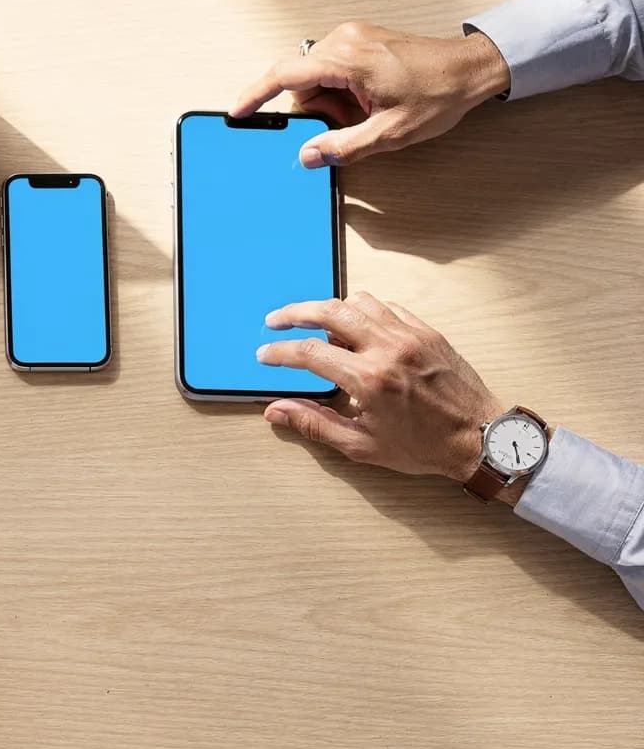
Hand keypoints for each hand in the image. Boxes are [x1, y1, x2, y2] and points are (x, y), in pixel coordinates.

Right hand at [231, 21, 510, 167]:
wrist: (471, 68)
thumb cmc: (439, 93)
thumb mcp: (390, 132)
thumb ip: (343, 146)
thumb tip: (308, 156)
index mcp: (347, 60)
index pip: (284, 75)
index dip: (256, 95)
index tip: (239, 113)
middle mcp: (344, 40)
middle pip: (300, 80)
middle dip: (316, 108)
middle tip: (350, 122)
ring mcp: (351, 36)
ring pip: (315, 76)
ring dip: (330, 100)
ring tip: (366, 110)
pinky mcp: (358, 39)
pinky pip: (330, 68)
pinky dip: (340, 89)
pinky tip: (367, 100)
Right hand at [257, 291, 505, 478]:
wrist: (482, 438)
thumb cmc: (424, 446)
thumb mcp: (362, 445)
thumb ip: (315, 424)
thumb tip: (276, 411)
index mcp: (369, 379)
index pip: (310, 353)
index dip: (280, 352)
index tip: (265, 355)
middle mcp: (388, 349)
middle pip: (329, 311)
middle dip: (295, 313)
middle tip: (276, 320)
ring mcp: (410, 335)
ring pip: (359, 302)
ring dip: (330, 307)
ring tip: (315, 322)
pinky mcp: (427, 332)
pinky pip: (388, 308)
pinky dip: (364, 311)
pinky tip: (357, 326)